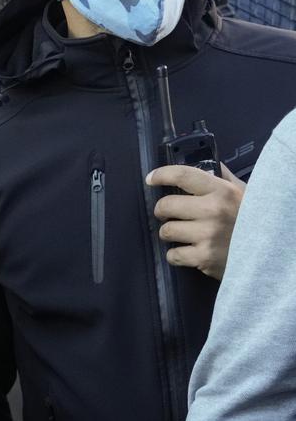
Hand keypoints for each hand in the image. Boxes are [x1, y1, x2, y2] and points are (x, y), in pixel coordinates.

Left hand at [150, 163, 245, 279]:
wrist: (270, 252)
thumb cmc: (253, 219)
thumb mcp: (243, 193)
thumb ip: (223, 178)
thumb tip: (209, 162)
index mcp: (222, 191)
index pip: (183, 175)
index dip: (162, 175)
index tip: (151, 179)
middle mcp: (212, 211)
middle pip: (166, 205)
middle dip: (162, 210)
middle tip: (167, 213)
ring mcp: (207, 235)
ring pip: (166, 231)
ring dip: (170, 233)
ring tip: (182, 233)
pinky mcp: (203, 258)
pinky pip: (172, 254)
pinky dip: (176, 254)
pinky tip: (188, 251)